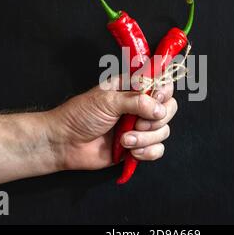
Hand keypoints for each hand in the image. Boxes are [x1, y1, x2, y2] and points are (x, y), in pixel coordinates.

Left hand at [45, 76, 177, 170]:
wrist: (65, 143)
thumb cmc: (80, 115)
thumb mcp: (108, 101)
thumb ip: (137, 101)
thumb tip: (160, 109)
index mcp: (132, 88)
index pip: (161, 83)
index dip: (163, 91)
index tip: (156, 97)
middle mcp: (140, 105)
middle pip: (169, 108)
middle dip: (156, 119)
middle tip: (137, 122)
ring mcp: (139, 126)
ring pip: (164, 130)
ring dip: (146, 138)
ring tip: (124, 139)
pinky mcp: (138, 146)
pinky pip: (158, 149)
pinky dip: (148, 152)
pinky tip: (132, 152)